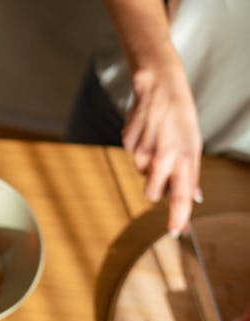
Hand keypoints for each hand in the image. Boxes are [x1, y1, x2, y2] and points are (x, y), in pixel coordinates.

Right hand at [123, 63, 201, 234]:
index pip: (181, 196)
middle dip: (157, 189)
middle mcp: (160, 158)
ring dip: (149, 164)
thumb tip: (193, 197)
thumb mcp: (194, 144)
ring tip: (158, 141)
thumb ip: (191, 174)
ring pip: (142, 173)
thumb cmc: (180, 116)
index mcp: (182, 158)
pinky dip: (139, 150)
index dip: (178, 217)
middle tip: (165, 169)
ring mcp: (140, 151)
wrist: (159, 88)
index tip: (175, 232)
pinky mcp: (126, 143)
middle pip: (153, 193)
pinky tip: (147, 134)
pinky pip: (132, 157)